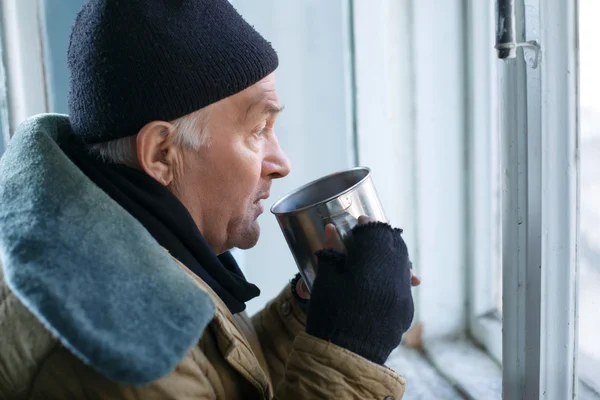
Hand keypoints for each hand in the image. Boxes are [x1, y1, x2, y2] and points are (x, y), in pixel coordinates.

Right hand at [304, 216, 415, 364]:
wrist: (342, 358)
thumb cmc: (328, 316)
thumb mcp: (325, 281)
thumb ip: (332, 252)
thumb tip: (333, 229)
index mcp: (372, 267)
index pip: (376, 233)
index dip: (367, 225)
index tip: (358, 224)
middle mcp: (394, 279)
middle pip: (395, 245)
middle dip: (381, 236)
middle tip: (367, 236)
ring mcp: (404, 296)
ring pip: (403, 263)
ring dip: (390, 254)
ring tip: (374, 256)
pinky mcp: (407, 311)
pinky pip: (403, 283)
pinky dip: (393, 274)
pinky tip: (380, 277)